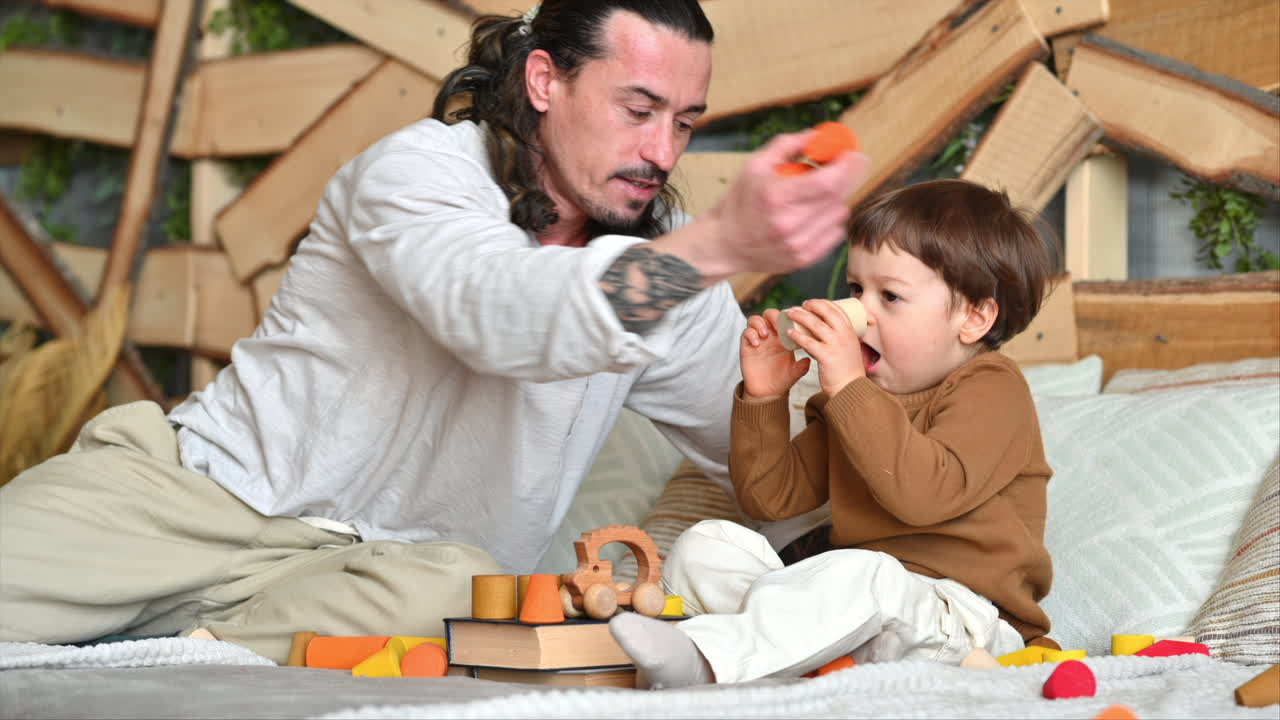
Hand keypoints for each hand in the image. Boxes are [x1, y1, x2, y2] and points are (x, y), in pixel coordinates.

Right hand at [652, 131, 870, 282]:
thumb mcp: (755, 165)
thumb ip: (787, 145)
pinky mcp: (804, 259)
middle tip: (852, 164)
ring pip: (839, 214)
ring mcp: (798, 245)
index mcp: (776, 196)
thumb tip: (817, 134)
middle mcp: (789, 223)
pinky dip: (832, 219)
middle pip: (838, 197)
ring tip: (819, 193)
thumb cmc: (740, 202)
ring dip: (837, 199)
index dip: (848, 167)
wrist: (725, 244)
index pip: (827, 182)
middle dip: (851, 176)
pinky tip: (816, 213)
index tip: (855, 155)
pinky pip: (835, 233)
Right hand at [740, 309, 810, 399]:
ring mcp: (757, 339)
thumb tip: (809, 359)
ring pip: (754, 320)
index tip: (792, 322)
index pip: (784, 318)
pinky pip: (745, 333)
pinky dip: (750, 334)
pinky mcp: (746, 346)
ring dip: (759, 323)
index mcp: (783, 337)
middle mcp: (770, 335)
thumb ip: (802, 366)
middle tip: (777, 326)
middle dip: (772, 316)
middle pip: (768, 314)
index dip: (787, 316)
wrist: (767, 392)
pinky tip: (757, 344)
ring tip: (765, 334)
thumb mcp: (795, 373)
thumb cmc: (782, 379)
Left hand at [784, 299, 864, 395]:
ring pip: (816, 324)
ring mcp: (836, 345)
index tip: (811, 303)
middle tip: (800, 305)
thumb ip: (840, 338)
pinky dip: (797, 336)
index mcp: (850, 331)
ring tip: (790, 313)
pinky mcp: (826, 356)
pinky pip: (808, 342)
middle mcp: (844, 335)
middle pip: (826, 312)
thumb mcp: (849, 347)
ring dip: (800, 316)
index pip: (837, 309)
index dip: (823, 303)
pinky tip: (789, 333)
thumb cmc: (847, 369)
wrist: (850, 388)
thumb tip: (823, 331)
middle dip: (811, 305)